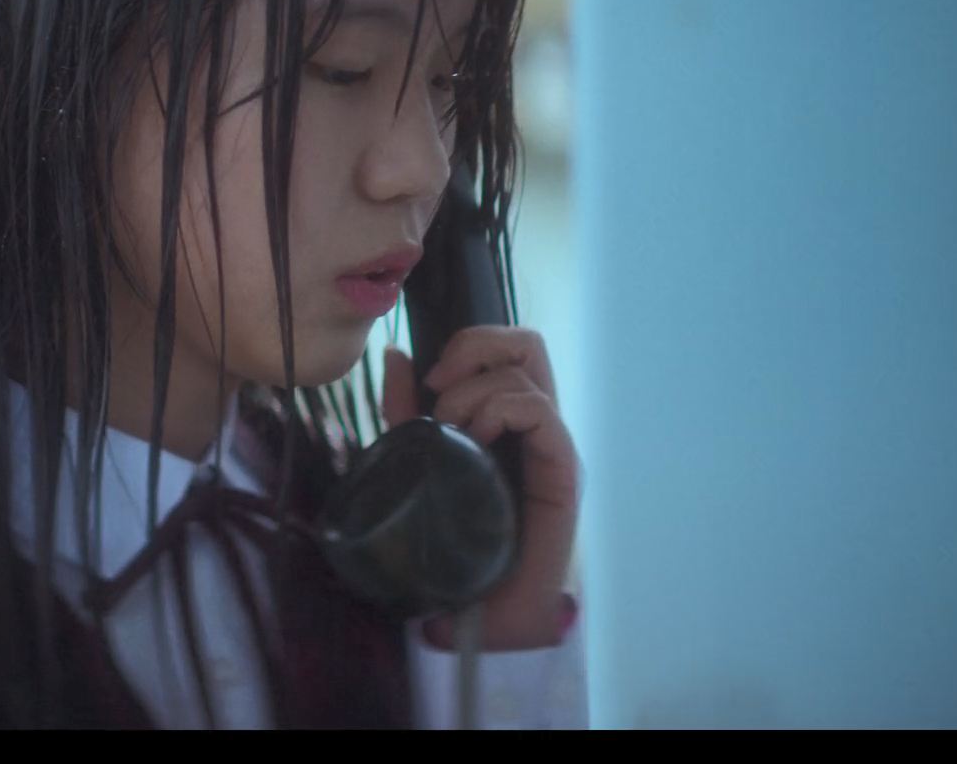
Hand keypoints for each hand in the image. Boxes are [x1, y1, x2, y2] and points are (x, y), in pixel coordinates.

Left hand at [380, 328, 581, 651]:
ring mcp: (551, 446)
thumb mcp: (417, 461)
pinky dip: (501, 410)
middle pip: (526, 344)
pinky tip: (478, 441)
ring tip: (453, 430)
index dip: (466, 345)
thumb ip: (404, 411)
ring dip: (476, 390)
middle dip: (476, 345)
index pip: (506, 350)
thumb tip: (393, 355)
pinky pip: (540, 410)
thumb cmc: (456, 546)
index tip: (427, 378)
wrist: (486, 613)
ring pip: (528, 370)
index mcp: (506, 420)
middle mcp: (535, 427)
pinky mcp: (562, 470)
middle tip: (439, 384)